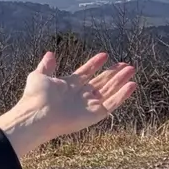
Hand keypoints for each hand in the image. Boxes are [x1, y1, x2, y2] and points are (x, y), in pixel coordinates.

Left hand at [0, 52, 136, 158]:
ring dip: (120, 80)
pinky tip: (132, 85)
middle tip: (126, 64)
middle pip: (101, 82)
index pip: (85, 73)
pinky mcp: (95, 114)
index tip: (104, 55)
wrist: (37, 115)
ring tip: (131, 69)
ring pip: (109, 90)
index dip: (94, 64)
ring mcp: (88, 105)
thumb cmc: (36, 97)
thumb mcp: (39, 76)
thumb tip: (50, 54)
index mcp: (68, 86)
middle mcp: (80, 95)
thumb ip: (46, 66)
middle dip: (113, 73)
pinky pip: (112, 103)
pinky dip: (122, 95)